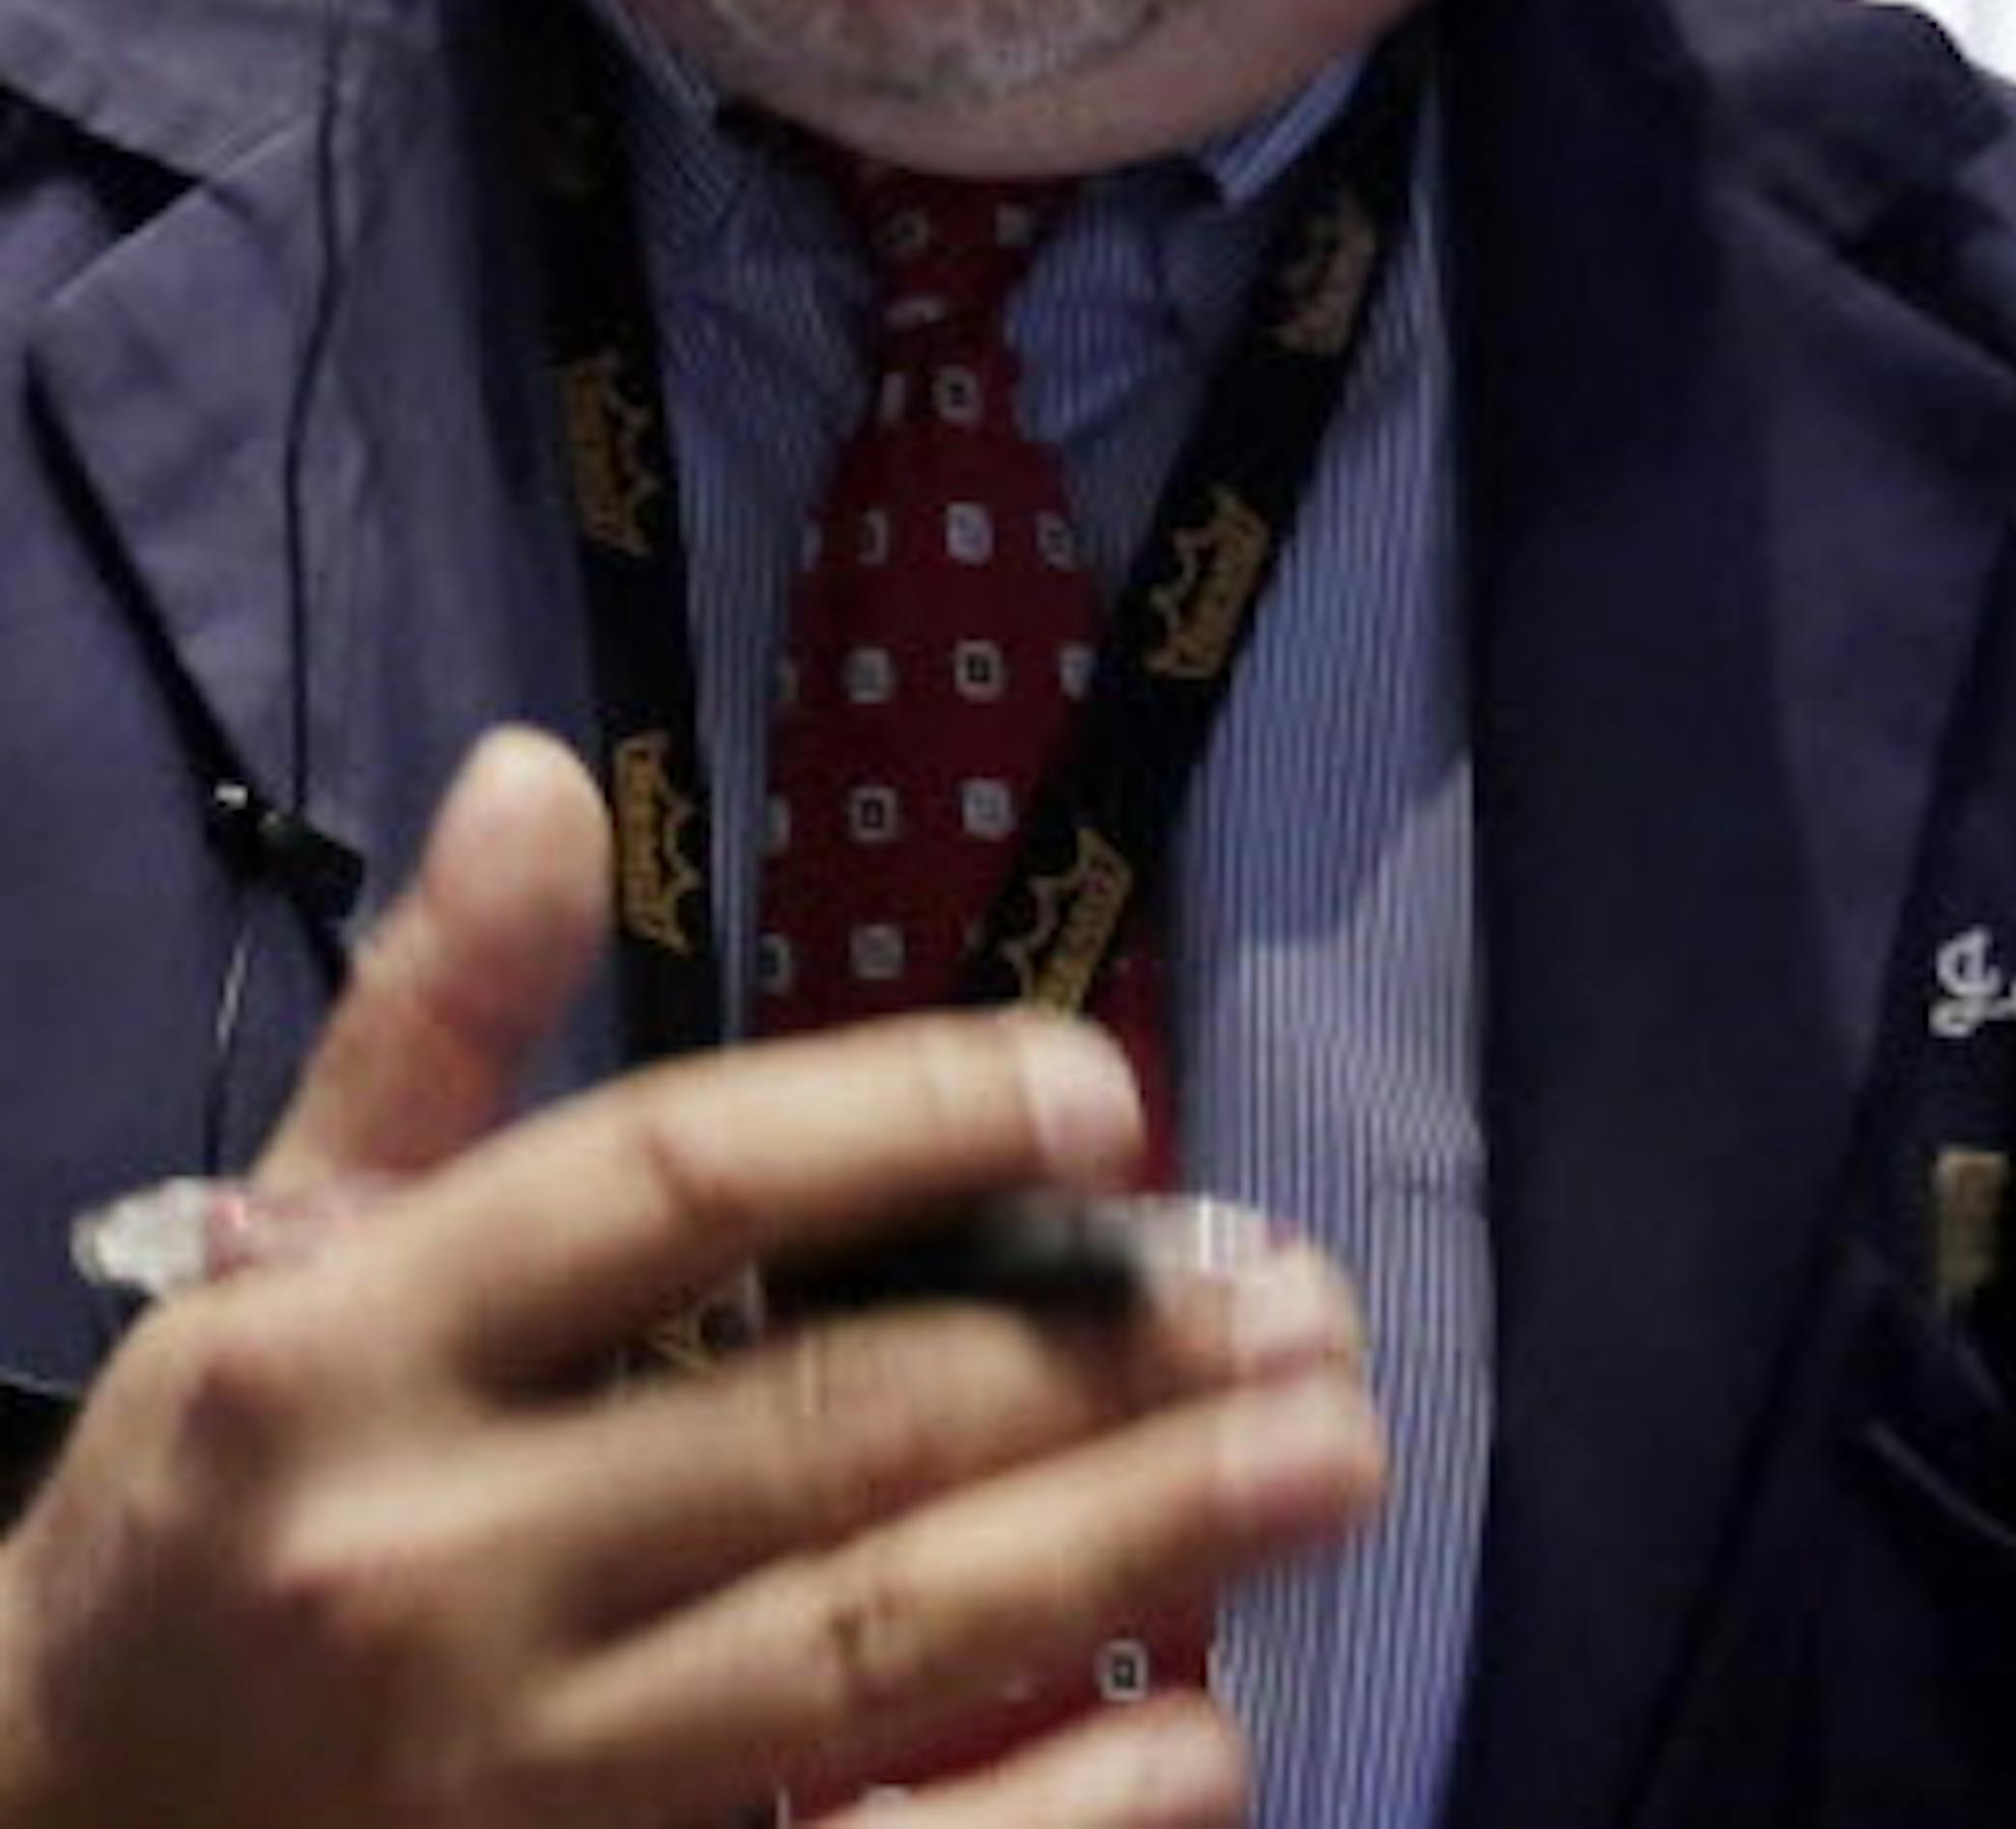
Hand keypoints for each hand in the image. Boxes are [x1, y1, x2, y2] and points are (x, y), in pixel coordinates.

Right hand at [0, 736, 1384, 1824]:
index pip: (672, 1187)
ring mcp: (510, 1788)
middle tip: (1303, 1301)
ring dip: (1130, 1551)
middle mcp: (435, 1561)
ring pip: (871, 1655)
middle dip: (1096, 1356)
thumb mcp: (277, 1246)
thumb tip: (539, 773)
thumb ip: (430, 1021)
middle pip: (822, 1428)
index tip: (1102, 1097)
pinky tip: (1204, 1744)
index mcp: (355, 1345)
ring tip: (1327, 1462)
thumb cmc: (208, 1513)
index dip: (904, 1121)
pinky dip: (1048, 1828)